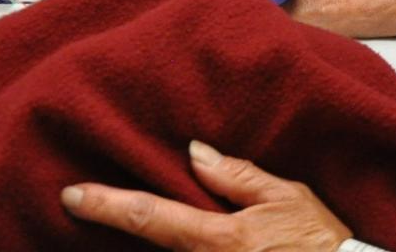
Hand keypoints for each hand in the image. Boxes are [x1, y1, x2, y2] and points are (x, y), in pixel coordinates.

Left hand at [61, 139, 351, 249]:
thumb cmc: (325, 242)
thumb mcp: (287, 197)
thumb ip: (237, 176)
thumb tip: (193, 153)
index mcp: (220, 240)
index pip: (152, 217)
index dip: (107, 205)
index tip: (70, 194)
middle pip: (151, 250)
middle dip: (119, 228)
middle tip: (84, 204)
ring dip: (145, 242)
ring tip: (116, 214)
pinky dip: (172, 247)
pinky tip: (162, 235)